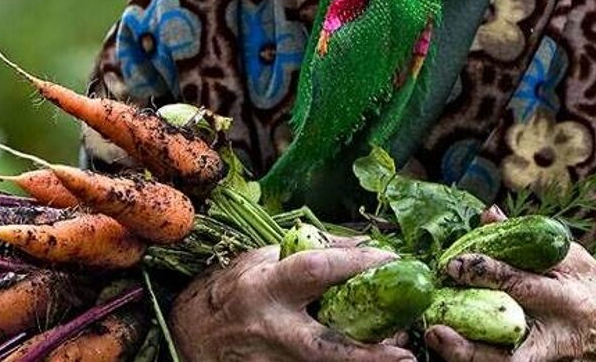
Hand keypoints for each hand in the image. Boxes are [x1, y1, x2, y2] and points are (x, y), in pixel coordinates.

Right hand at [171, 242, 416, 361]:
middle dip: (366, 354)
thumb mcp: (263, 258)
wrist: (190, 333)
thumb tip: (362, 245)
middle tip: (405, 353)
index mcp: (266, 286)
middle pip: (323, 347)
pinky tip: (366, 361)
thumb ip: (311, 252)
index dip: (355, 263)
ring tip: (399, 358)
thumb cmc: (232, 289)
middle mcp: (269, 328)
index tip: (391, 260)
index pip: (315, 270)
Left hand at [425, 241, 595, 361]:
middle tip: (434, 326)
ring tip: (437, 340)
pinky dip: (479, 359)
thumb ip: (529, 239)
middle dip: (470, 341)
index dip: (486, 272)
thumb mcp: (572, 257)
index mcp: (568, 298)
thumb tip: (487, 213)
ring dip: (468, 358)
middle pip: (510, 345)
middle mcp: (558, 335)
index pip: (522, 285)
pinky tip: (453, 349)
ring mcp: (550, 358)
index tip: (453, 264)